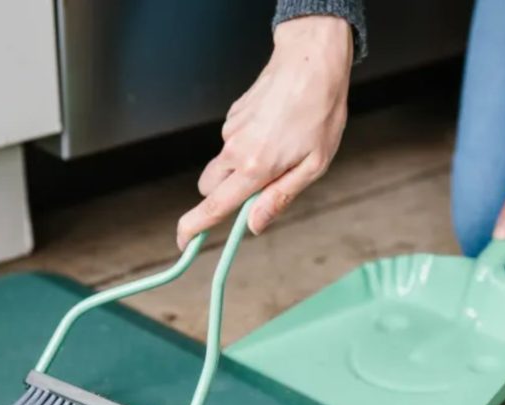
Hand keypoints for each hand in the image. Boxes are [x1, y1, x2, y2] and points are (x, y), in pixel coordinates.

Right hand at [176, 16, 352, 248]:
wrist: (312, 61)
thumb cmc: (320, 113)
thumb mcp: (314, 166)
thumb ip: (280, 197)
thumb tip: (254, 225)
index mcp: (254, 167)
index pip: (214, 206)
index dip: (194, 227)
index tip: (183, 243)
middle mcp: (235, 149)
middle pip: (210, 188)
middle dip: (224, 196)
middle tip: (259, 190)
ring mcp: (231, 130)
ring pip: (225, 164)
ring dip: (243, 168)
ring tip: (282, 148)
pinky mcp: (233, 115)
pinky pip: (234, 142)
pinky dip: (249, 145)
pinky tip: (276, 129)